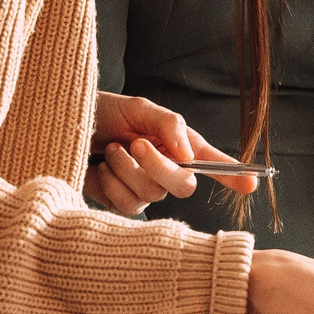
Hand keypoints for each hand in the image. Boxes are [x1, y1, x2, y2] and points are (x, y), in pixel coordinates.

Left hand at [85, 92, 257, 216]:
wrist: (61, 126)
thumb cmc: (102, 113)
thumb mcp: (138, 107)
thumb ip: (168, 125)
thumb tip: (188, 154)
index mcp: (177, 144)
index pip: (211, 162)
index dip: (233, 174)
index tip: (252, 183)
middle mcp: (165, 169)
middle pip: (184, 185)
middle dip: (160, 166)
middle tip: (136, 144)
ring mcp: (143, 189)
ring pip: (152, 195)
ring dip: (127, 170)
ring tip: (110, 150)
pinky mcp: (121, 203)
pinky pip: (127, 206)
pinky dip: (111, 184)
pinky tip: (100, 169)